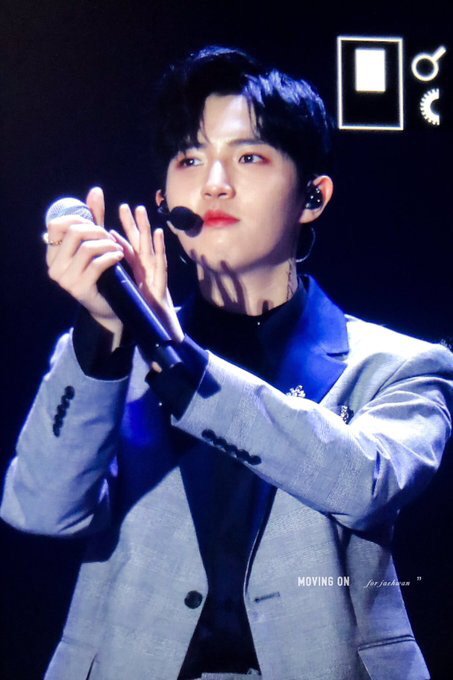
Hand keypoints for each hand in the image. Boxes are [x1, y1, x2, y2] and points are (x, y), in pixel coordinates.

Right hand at [45, 187, 124, 338]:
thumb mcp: (96, 242)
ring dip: (107, 244)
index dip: (78, 219)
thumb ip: (94, 218)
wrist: (110, 305)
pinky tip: (119, 256)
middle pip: (74, 233)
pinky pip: (97, 264)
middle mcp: (54, 267)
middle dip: (97, 231)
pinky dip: (111, 256)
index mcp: (52, 255)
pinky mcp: (79, 289)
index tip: (96, 224)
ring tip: (117, 247)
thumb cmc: (102, 272)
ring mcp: (65, 280)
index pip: (57, 225)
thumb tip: (96, 191)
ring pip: (87, 248)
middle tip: (111, 237)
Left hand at [111, 203, 183, 343]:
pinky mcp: (161, 283)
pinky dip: (160, 248)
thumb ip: (122, 284)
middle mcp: (146, 271)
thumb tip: (108, 274)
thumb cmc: (146, 312)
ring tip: (141, 211)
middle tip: (124, 206)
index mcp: (137, 273)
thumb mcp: (130, 296)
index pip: (126, 252)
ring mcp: (155, 275)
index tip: (107, 223)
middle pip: (138, 244)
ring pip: (149, 248)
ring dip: (146, 229)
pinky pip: (160, 263)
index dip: (119, 237)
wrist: (161, 329)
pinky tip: (159, 234)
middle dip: (132, 225)